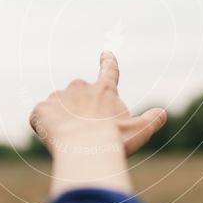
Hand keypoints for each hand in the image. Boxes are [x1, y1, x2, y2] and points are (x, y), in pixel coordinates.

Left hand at [29, 51, 166, 156]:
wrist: (86, 148)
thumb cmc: (114, 140)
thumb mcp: (140, 131)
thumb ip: (152, 120)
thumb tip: (162, 114)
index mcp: (104, 90)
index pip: (109, 71)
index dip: (108, 62)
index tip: (105, 53)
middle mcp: (80, 87)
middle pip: (79, 95)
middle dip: (80, 110)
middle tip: (86, 133)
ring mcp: (58, 96)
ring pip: (58, 107)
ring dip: (62, 120)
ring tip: (70, 140)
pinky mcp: (41, 109)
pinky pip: (39, 118)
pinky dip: (44, 127)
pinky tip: (53, 140)